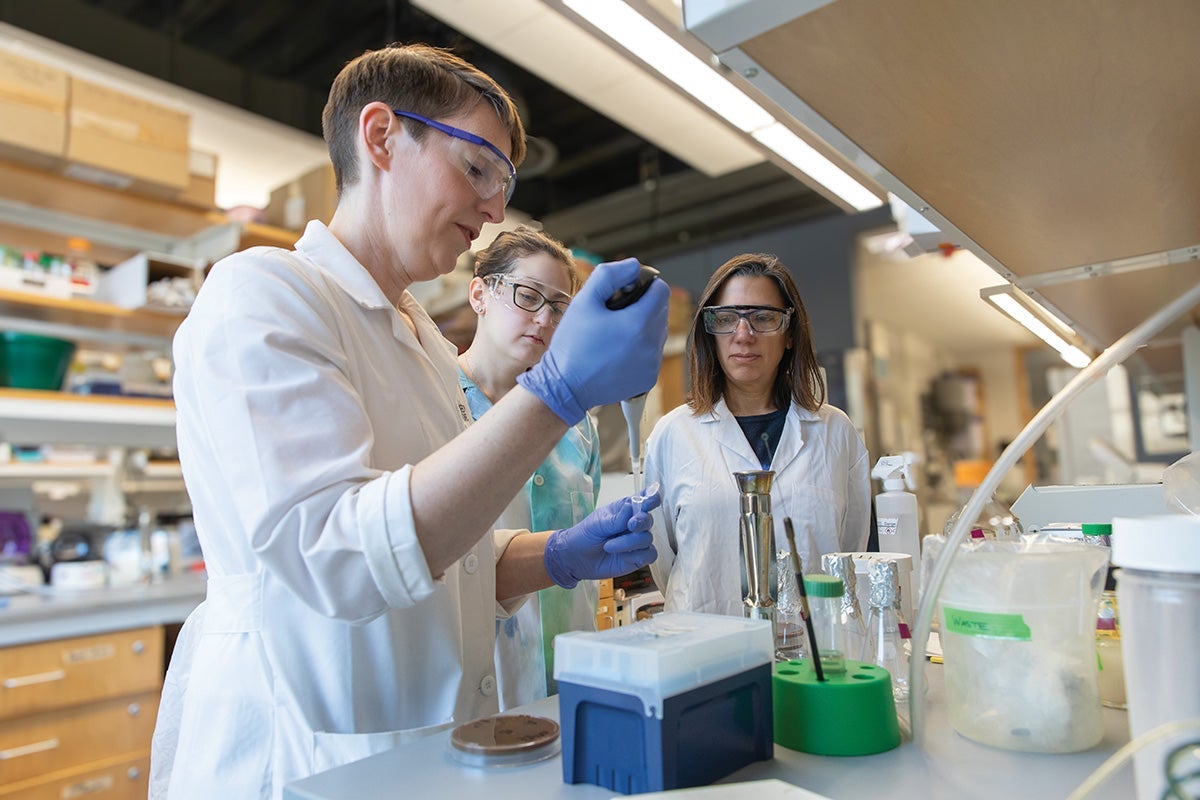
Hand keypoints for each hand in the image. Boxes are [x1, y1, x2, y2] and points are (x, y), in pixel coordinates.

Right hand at [517, 258, 668, 424]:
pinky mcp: (648, 379)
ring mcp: (652, 364)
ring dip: (644, 327)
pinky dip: (641, 348)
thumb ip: (610, 275)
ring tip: (616, 332)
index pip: (661, 291)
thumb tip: (633, 265)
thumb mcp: (584, 301)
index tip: (626, 292)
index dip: (645, 285)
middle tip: (616, 313)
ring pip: (659, 333)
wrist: (565, 386)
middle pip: (661, 311)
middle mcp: (651, 345)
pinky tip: (618, 351)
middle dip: (644, 306)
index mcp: (639, 322)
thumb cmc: (572, 343)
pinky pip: (653, 354)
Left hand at [544, 485, 661, 588]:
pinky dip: (635, 555)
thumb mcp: (598, 523)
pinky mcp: (639, 557)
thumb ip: (617, 518)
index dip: (652, 497)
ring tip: (608, 546)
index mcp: (626, 509)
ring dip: (628, 543)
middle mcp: (635, 523)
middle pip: (648, 519)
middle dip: (641, 522)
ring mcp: (638, 541)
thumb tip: (632, 507)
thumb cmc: (586, 535)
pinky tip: (621, 556)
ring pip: (647, 539)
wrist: (577, 558)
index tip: (650, 499)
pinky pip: (649, 555)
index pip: (645, 499)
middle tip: (629, 525)